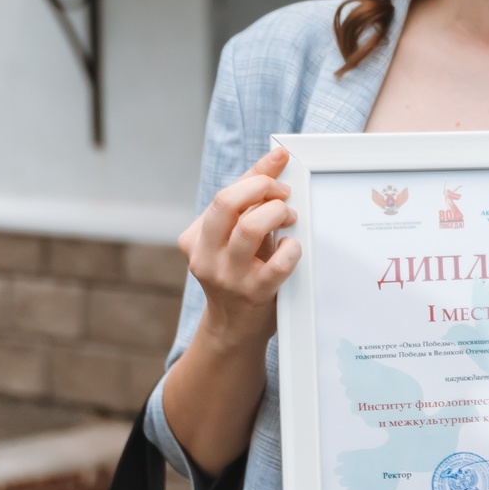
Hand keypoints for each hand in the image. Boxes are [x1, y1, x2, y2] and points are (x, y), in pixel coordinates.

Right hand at [179, 147, 300, 342]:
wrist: (234, 329)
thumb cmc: (239, 274)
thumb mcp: (233, 238)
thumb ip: (250, 201)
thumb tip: (276, 160)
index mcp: (195, 238)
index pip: (225, 194)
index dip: (257, 174)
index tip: (281, 160)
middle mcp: (205, 256)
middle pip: (227, 203)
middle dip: (262, 187)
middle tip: (283, 194)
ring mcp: (228, 276)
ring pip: (250, 228)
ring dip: (277, 214)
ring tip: (289, 218)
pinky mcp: (254, 293)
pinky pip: (278, 263)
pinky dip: (291, 249)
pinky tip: (292, 248)